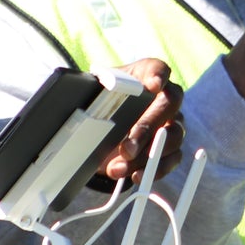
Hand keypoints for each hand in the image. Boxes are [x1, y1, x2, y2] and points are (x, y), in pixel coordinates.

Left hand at [96, 57, 184, 180]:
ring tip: (119, 167)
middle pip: (169, 105)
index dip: (158, 75)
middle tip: (126, 148)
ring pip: (173, 136)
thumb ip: (89, 91)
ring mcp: (172, 122)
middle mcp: (165, 97)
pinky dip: (154, 170)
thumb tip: (71, 90)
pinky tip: (134, 175)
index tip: (153, 85)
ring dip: (146, 155)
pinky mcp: (173, 147)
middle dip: (147, 128)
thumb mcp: (93, 95)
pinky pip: (173, 159)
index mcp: (145, 76)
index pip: (158, 68)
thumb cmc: (101, 104)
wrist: (104, 128)